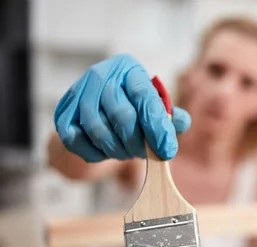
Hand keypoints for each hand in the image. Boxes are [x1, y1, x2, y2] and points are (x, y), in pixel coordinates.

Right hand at [54, 53, 190, 161]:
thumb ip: (172, 117)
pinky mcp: (62, 112)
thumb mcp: (156, 110)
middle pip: (122, 116)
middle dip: (136, 143)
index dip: (157, 127)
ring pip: (99, 130)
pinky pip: (78, 141)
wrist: (98, 115)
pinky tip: (105, 151)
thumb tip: (181, 122)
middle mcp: (101, 74)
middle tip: (144, 154)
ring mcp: (78, 91)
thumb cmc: (134, 110)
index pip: (145, 98)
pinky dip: (95, 153)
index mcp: (129, 69)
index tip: (167, 151)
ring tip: (126, 152)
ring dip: (116, 150)